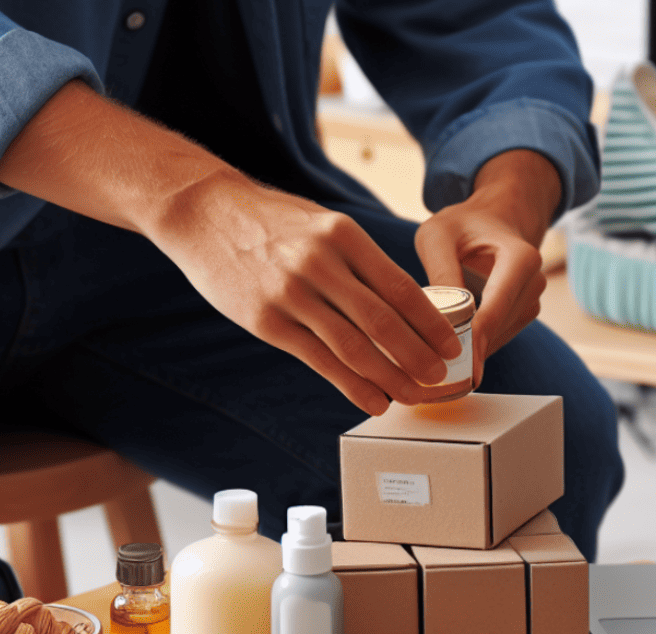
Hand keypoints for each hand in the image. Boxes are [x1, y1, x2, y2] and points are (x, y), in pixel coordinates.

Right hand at [151, 174, 463, 414]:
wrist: (204, 212)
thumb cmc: (272, 220)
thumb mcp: (323, 223)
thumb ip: (359, 259)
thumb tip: (404, 303)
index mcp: (343, 235)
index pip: (400, 286)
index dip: (431, 322)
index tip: (451, 344)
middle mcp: (320, 262)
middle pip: (383, 320)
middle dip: (418, 355)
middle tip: (440, 378)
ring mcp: (290, 293)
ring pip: (353, 346)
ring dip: (390, 377)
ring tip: (414, 395)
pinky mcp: (265, 321)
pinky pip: (318, 360)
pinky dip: (351, 385)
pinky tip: (373, 399)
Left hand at [414, 150, 560, 386]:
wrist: (494, 220)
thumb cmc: (463, 225)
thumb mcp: (439, 234)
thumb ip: (440, 269)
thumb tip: (440, 315)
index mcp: (521, 258)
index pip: (497, 307)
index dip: (475, 337)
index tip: (454, 362)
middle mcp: (533, 283)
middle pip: (497, 328)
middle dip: (465, 349)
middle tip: (428, 373)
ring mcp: (530, 303)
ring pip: (496, 339)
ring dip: (467, 350)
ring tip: (427, 362)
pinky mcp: (520, 317)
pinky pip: (494, 339)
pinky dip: (471, 346)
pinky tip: (442, 350)